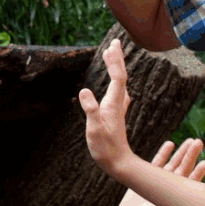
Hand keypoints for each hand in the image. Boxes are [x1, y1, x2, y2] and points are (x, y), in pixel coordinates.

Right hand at [79, 38, 136, 171]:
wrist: (118, 163)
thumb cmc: (105, 148)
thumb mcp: (94, 128)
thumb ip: (90, 109)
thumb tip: (84, 91)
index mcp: (114, 103)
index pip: (117, 77)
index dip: (115, 61)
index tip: (111, 46)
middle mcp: (118, 103)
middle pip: (120, 76)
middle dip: (117, 59)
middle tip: (115, 42)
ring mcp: (118, 109)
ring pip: (119, 83)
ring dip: (116, 68)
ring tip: (112, 56)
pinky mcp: (115, 115)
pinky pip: (117, 92)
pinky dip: (115, 81)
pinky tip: (117, 84)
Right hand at [114, 138, 204, 205]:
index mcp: (173, 202)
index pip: (187, 185)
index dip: (196, 174)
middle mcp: (169, 192)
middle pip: (182, 170)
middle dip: (190, 156)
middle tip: (199, 142)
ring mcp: (158, 185)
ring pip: (172, 165)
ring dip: (181, 153)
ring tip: (191, 140)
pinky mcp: (146, 180)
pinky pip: (157, 163)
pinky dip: (164, 153)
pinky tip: (170, 143)